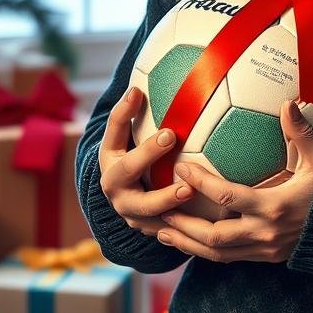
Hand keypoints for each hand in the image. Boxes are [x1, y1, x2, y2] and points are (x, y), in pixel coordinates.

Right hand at [97, 85, 196, 236]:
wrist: (126, 202)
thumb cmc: (132, 158)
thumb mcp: (126, 138)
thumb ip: (130, 113)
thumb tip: (140, 83)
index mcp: (109, 158)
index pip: (113, 131)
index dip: (124, 113)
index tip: (139, 93)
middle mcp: (115, 186)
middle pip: (126, 170)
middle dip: (147, 153)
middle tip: (170, 136)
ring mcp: (130, 211)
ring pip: (145, 209)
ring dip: (166, 199)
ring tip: (188, 189)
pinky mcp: (147, 228)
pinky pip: (165, 229)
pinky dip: (182, 226)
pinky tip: (203, 219)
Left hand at [156, 99, 312, 262]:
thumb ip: (302, 133)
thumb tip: (288, 102)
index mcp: (275, 207)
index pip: (228, 197)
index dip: (201, 183)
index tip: (181, 168)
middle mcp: (265, 233)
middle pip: (213, 237)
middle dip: (183, 225)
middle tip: (160, 209)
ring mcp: (265, 250)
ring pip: (217, 254)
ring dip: (188, 245)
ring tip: (162, 233)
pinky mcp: (267, 258)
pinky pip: (229, 259)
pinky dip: (206, 252)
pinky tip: (189, 243)